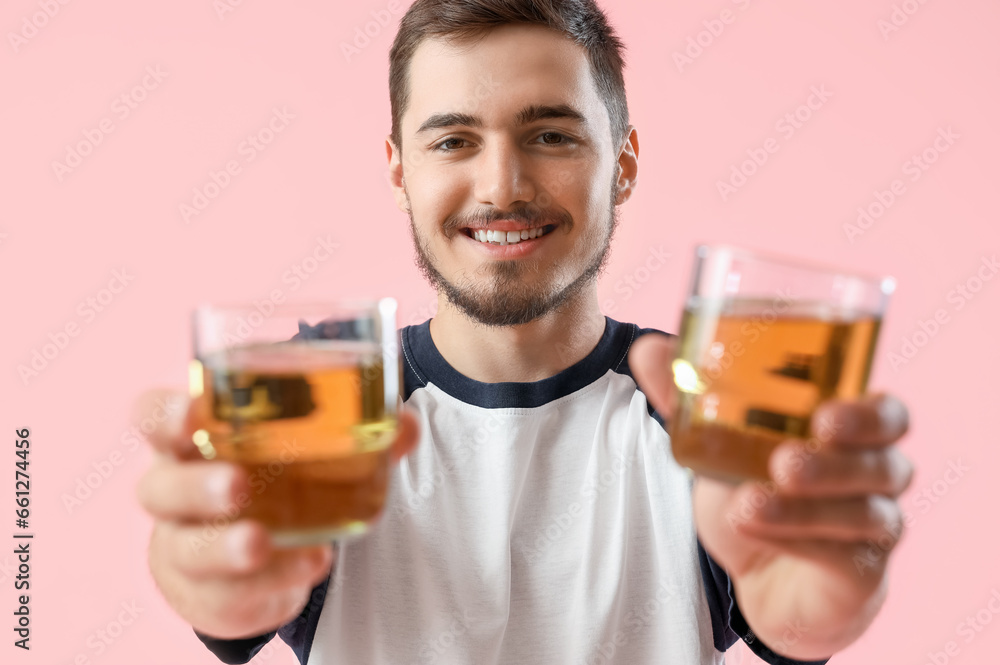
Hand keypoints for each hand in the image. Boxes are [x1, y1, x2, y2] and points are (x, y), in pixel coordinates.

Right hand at [134, 388, 419, 638]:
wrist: (251, 540)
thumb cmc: (271, 470)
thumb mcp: (306, 443)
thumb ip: (358, 428)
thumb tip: (406, 424)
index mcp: (192, 437)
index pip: (152, 417)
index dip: (163, 414)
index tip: (191, 412)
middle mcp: (175, 490)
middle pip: (159, 489)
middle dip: (196, 488)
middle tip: (238, 484)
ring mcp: (185, 545)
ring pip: (187, 549)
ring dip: (224, 548)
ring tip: (262, 543)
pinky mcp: (207, 592)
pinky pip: (224, 595)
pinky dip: (266, 584)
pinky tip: (303, 569)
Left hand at [630, 333, 913, 657]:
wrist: (762, 570)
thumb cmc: (756, 484)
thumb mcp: (719, 440)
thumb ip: (688, 394)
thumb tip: (646, 348)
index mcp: (855, 430)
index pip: (888, 414)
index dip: (868, 414)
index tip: (824, 414)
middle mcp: (877, 475)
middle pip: (886, 463)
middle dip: (837, 462)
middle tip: (785, 460)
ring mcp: (875, 526)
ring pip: (864, 514)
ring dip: (804, 508)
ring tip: (748, 501)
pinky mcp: (860, 572)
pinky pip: (841, 556)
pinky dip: (796, 540)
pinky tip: (754, 526)